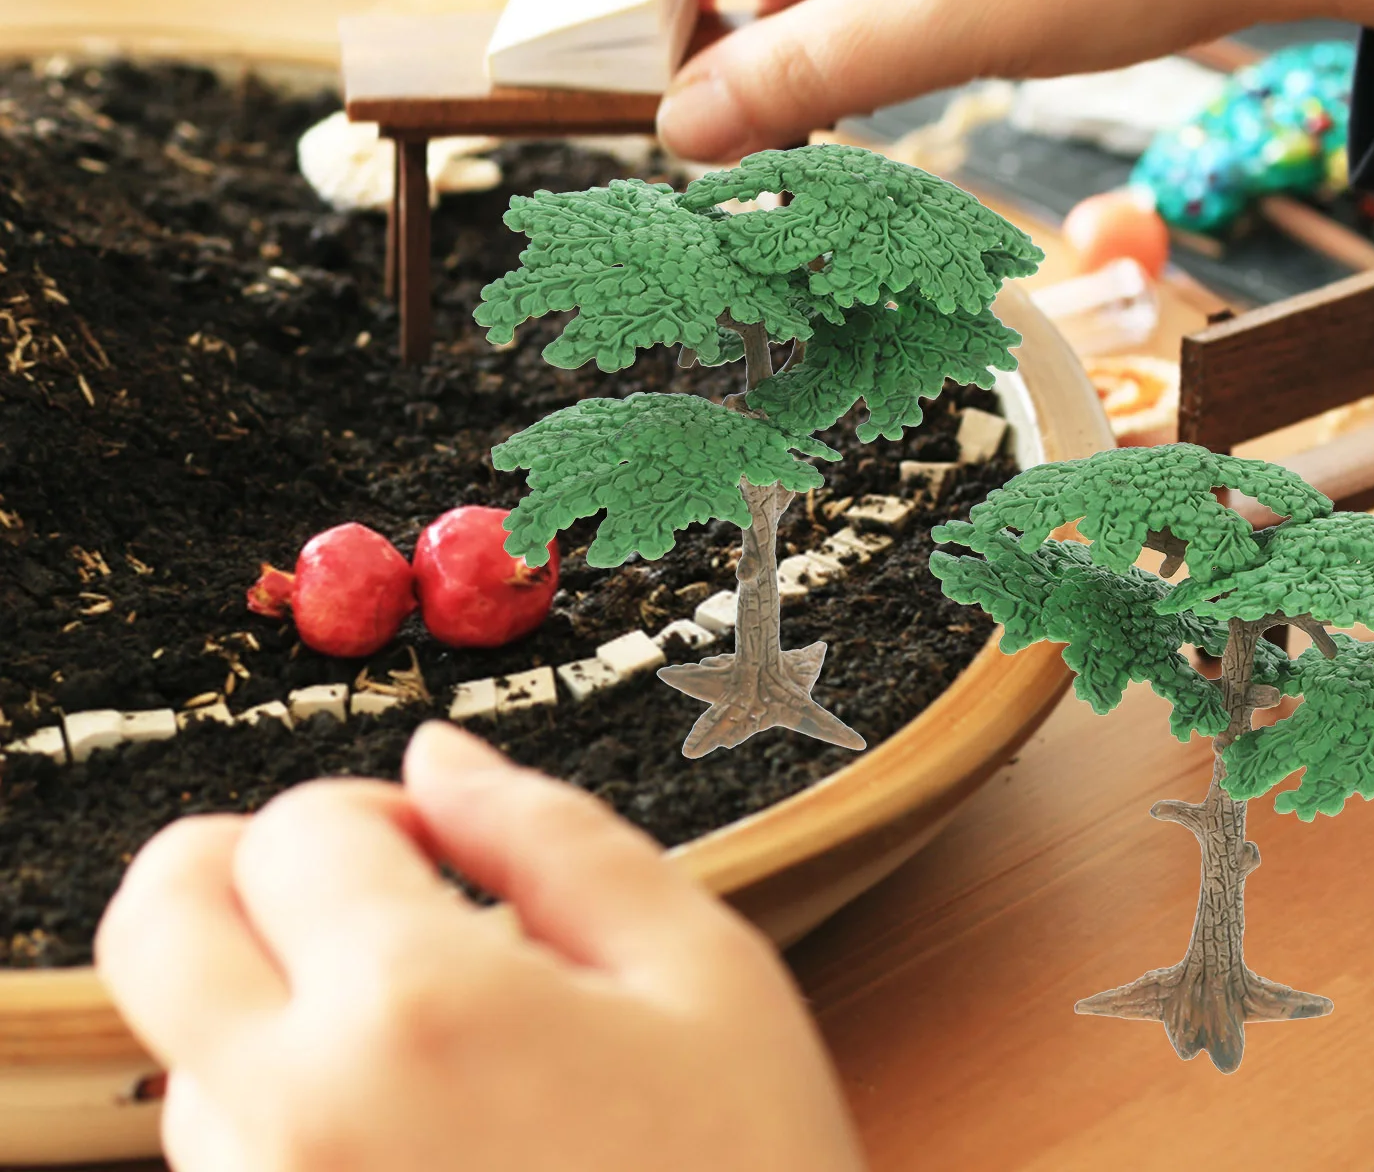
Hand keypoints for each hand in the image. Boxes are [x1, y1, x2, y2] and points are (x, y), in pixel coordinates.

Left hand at [96, 723, 864, 1171]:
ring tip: (422, 1032)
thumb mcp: (699, 972)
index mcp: (416, 1014)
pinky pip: (223, 1163)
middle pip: (156, 923)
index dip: (377, 806)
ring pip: (185, 1048)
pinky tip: (410, 1117)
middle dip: (240, 864)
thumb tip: (443, 759)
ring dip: (272, 996)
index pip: (298, 829)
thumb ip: (553, 837)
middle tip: (355, 884)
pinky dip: (284, 1104)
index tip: (439, 839)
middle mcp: (298, 1125)